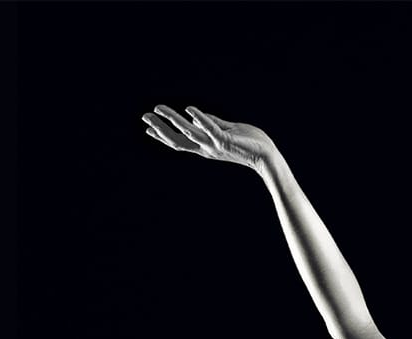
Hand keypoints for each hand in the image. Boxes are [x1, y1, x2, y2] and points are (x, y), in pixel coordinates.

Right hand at [141, 104, 276, 173]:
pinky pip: (210, 129)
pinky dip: (200, 118)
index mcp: (205, 147)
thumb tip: (195, 115)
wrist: (267, 156)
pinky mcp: (225, 141)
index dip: (163, 135)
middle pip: (178, 140)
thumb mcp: (225, 131)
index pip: (180, 142)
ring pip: (189, 133)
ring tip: (159, 109)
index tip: (147, 128)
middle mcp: (207, 148)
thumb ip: (211, 123)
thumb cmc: (249, 143)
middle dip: (160, 129)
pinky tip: (189, 109)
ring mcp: (214, 146)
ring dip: (173, 120)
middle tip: (144, 117)